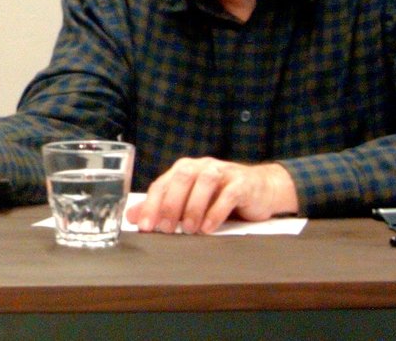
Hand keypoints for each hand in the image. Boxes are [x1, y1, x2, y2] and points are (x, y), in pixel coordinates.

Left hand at [127, 157, 297, 233]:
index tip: (145, 227)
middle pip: (181, 178)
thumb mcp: (189, 201)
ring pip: (205, 183)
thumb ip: (162, 207)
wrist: (262, 189)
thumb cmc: (220, 196)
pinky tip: (209, 228)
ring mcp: (223, 171)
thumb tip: (133, 217)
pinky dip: (216, 211)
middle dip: (170, 205)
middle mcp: (201, 166)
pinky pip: (229, 194)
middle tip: (165, 229)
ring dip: (193, 207)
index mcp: (184, 169)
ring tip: (188, 230)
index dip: (151, 205)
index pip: (162, 184)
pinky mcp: (243, 183)